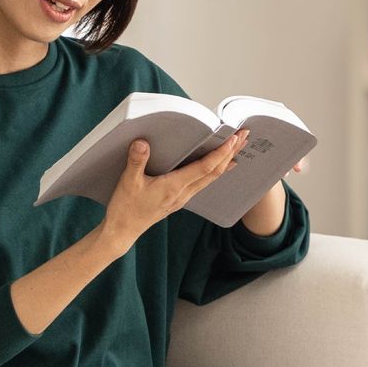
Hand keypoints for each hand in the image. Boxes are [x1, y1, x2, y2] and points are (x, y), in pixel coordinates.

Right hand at [101, 130, 250, 254]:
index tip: (233, 139)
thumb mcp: (127, 182)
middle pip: (214, 172)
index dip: (220, 153)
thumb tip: (143, 142)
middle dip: (231, 153)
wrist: (123, 231)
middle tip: (244, 135)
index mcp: (173, 187)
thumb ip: (136, 161)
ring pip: (211, 178)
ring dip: (226, 161)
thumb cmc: (125, 208)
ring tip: (238, 147)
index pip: (204, 168)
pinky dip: (215, 171)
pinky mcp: (178, 199)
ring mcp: (182, 197)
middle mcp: (183, 193)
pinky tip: (221, 166)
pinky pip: (203, 183)